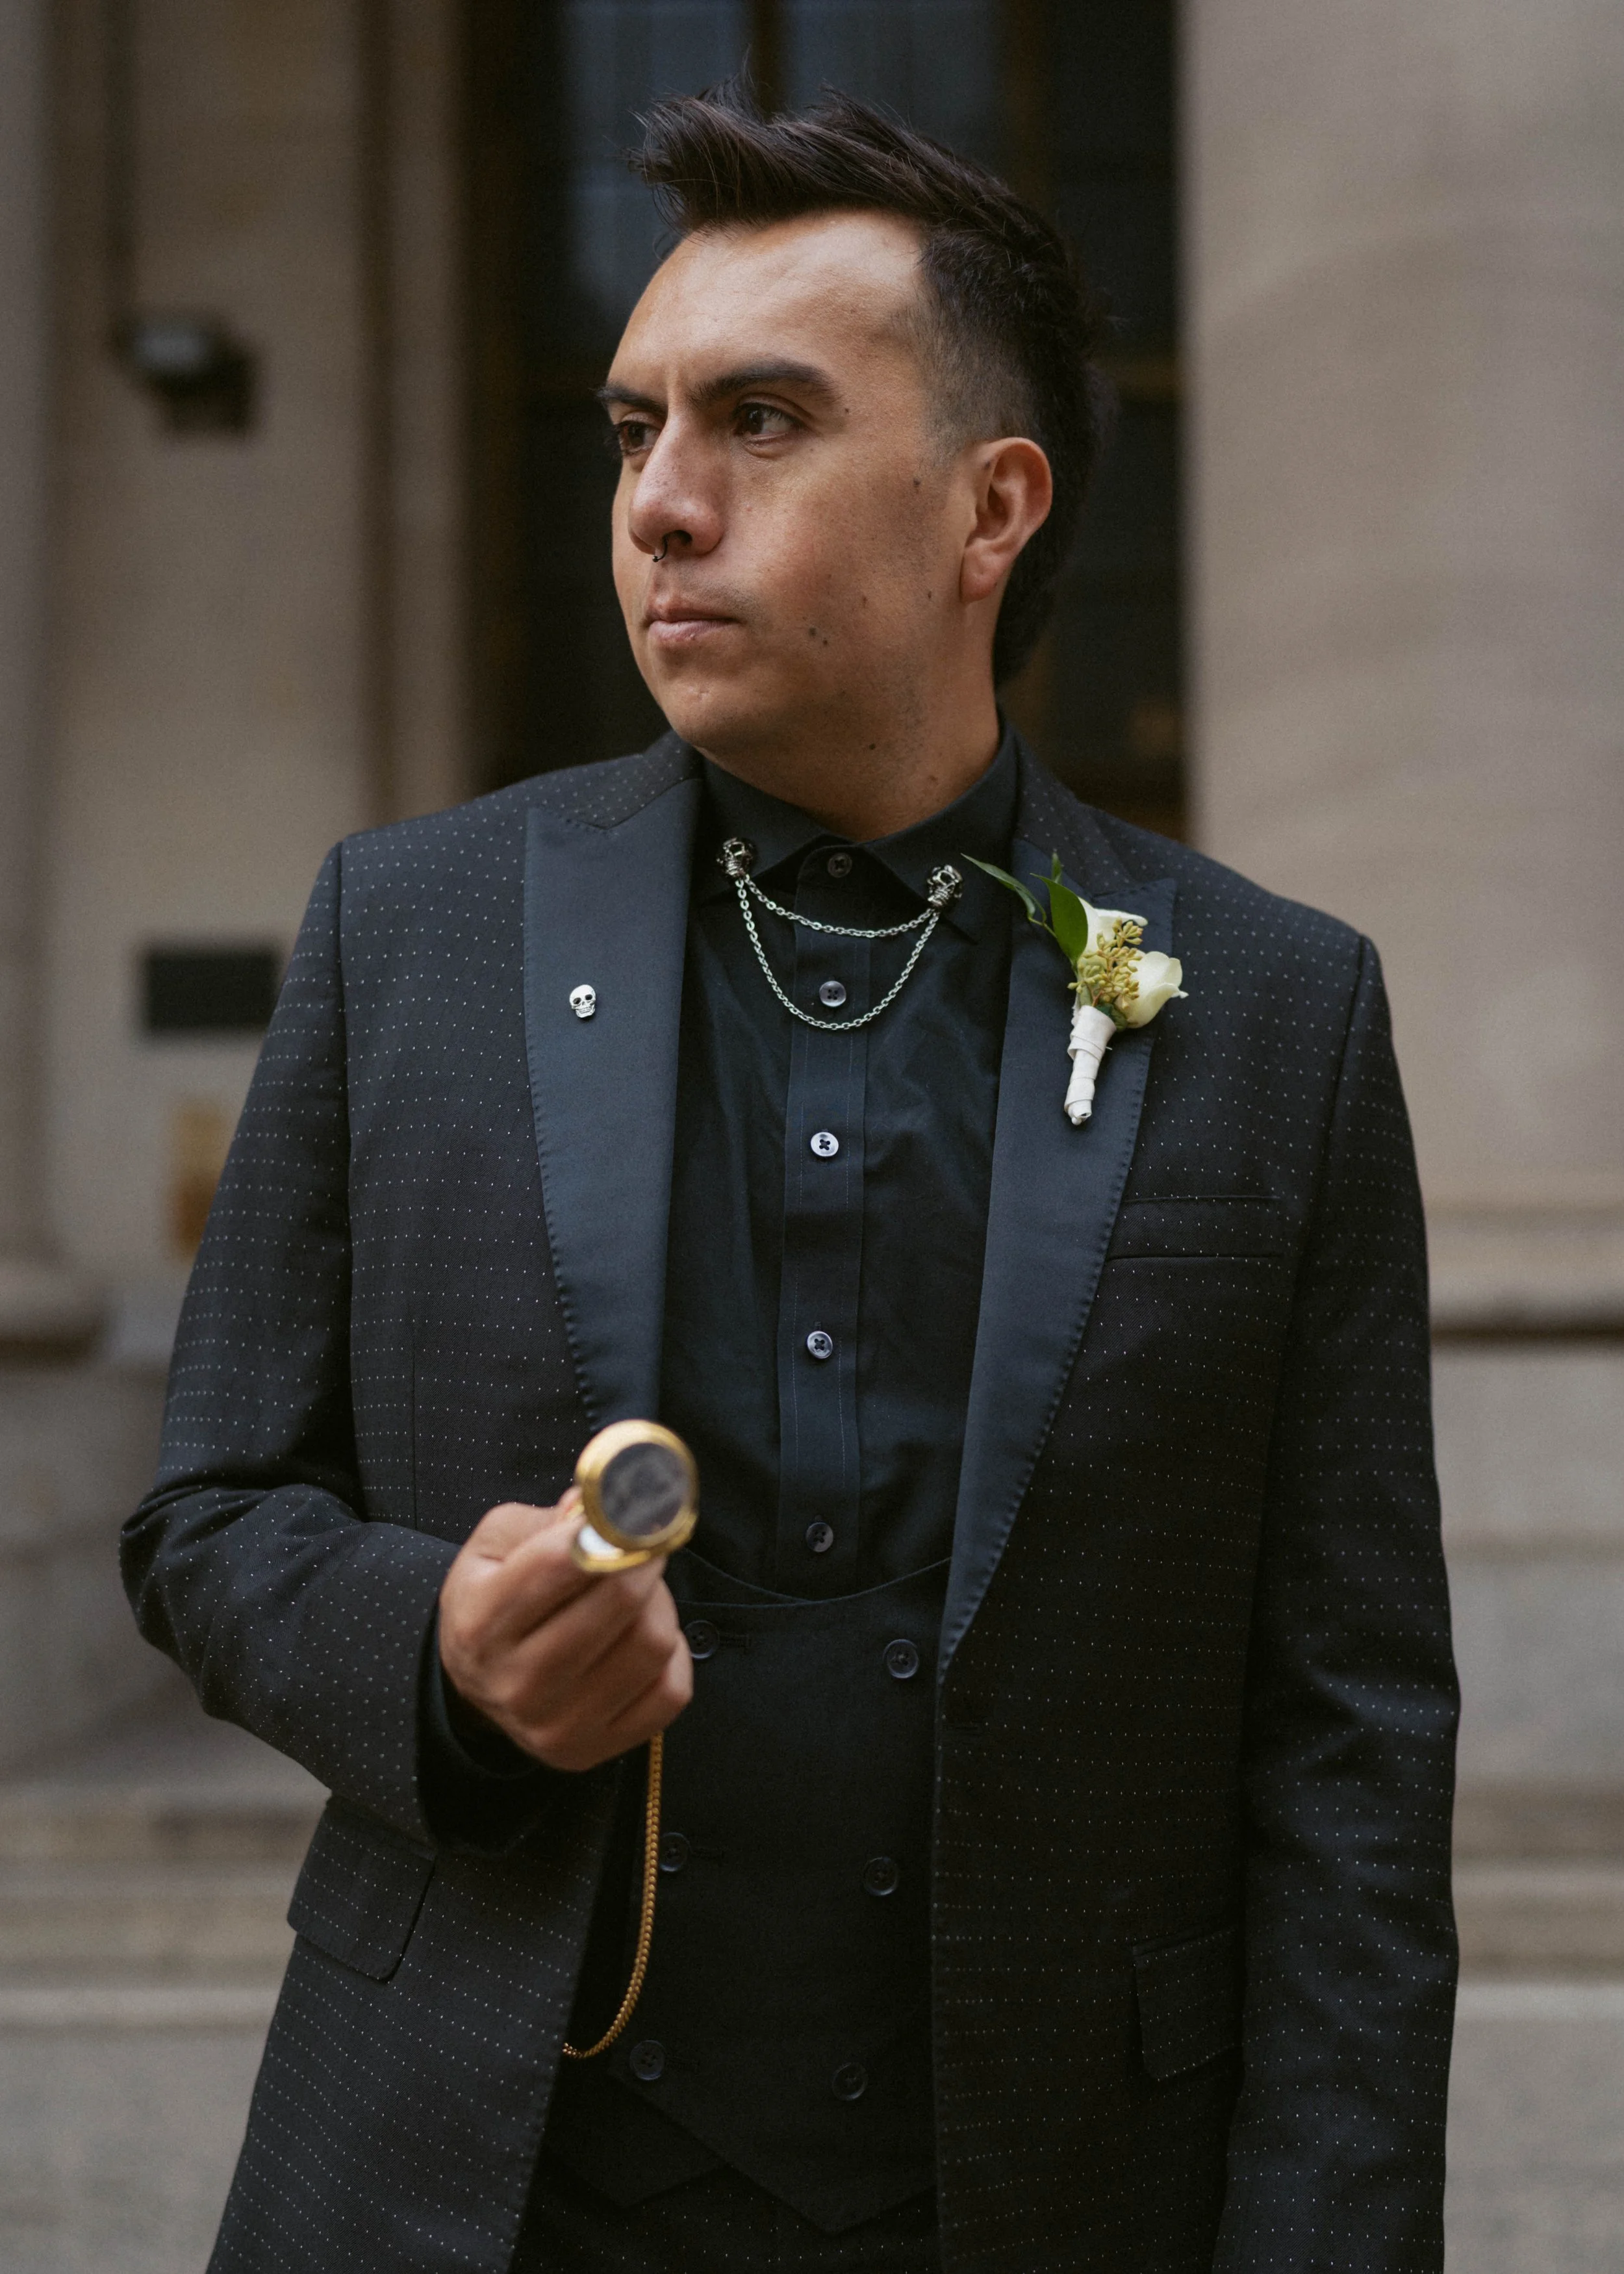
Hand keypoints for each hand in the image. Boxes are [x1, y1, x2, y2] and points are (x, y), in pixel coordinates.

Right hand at [437, 1491, 692, 1771]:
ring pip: (652, 1643)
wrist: (477, 1684)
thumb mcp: (495, 1545)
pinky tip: (643, 1640)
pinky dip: (671, 1654)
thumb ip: (549, 1520)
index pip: (558, 1563)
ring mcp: (557, 1725)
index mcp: (481, 1622)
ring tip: (643, 1592)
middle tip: (647, 1545)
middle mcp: (516, 1682)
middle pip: (619, 1603)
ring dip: (660, 1603)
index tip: (633, 1513)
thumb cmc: (492, 1599)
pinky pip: (671, 1690)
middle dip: (644, 1560)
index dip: (610, 1528)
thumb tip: (610, 1506)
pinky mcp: (594, 1750)